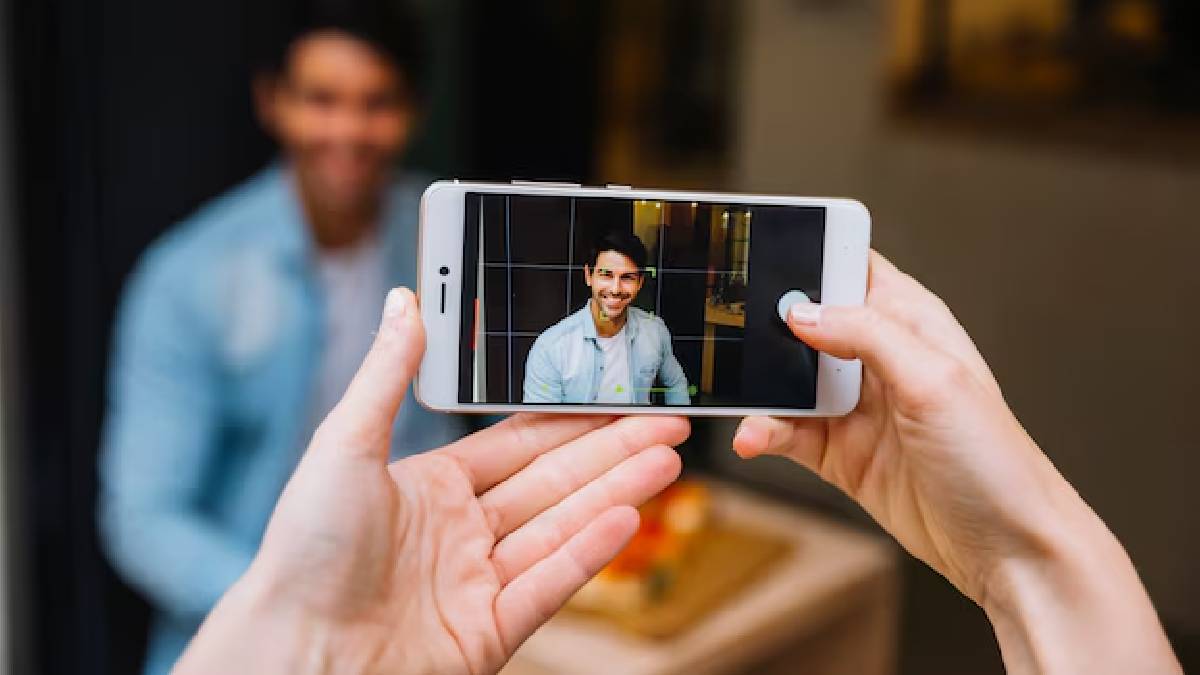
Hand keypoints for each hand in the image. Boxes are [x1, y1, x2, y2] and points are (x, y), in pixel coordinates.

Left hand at [175, 288, 689, 674]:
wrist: (290, 655)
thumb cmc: (303, 553)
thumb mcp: (343, 445)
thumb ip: (387, 374)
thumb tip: (406, 301)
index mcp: (432, 489)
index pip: (519, 445)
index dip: (571, 419)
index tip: (615, 396)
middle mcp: (461, 535)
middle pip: (553, 483)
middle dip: (614, 451)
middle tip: (669, 423)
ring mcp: (479, 585)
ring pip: (562, 528)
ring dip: (617, 493)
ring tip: (667, 460)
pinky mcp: (489, 634)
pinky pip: (548, 584)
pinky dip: (589, 553)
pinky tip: (626, 518)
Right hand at [733, 251, 1178, 672]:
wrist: (1008, 550)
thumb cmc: (995, 462)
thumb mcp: (934, 381)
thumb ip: (867, 335)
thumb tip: (803, 311)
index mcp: (913, 322)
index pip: (853, 267)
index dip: (812, 256)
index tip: (764, 255)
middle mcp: (881, 359)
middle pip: (808, 322)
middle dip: (769, 325)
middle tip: (733, 334)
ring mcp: (858, 408)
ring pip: (788, 381)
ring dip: (761, 389)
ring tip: (742, 397)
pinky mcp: (839, 453)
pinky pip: (787, 432)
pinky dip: (764, 432)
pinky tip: (754, 437)